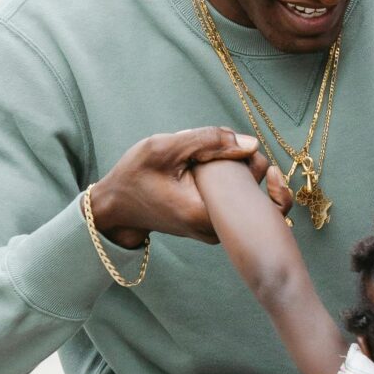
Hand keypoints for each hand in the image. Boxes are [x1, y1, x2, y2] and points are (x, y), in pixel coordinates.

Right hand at [87, 129, 291, 247]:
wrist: (116, 205)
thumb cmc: (135, 175)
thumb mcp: (165, 148)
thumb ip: (209, 141)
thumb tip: (253, 145)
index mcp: (207, 215)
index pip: (256, 189)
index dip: (254, 164)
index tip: (238, 150)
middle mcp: (216, 230)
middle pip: (257, 196)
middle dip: (247, 167)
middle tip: (219, 153)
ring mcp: (216, 232)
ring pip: (245, 199)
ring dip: (236, 175)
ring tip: (207, 165)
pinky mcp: (213, 228)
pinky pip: (235, 204)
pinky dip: (229, 185)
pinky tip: (205, 173)